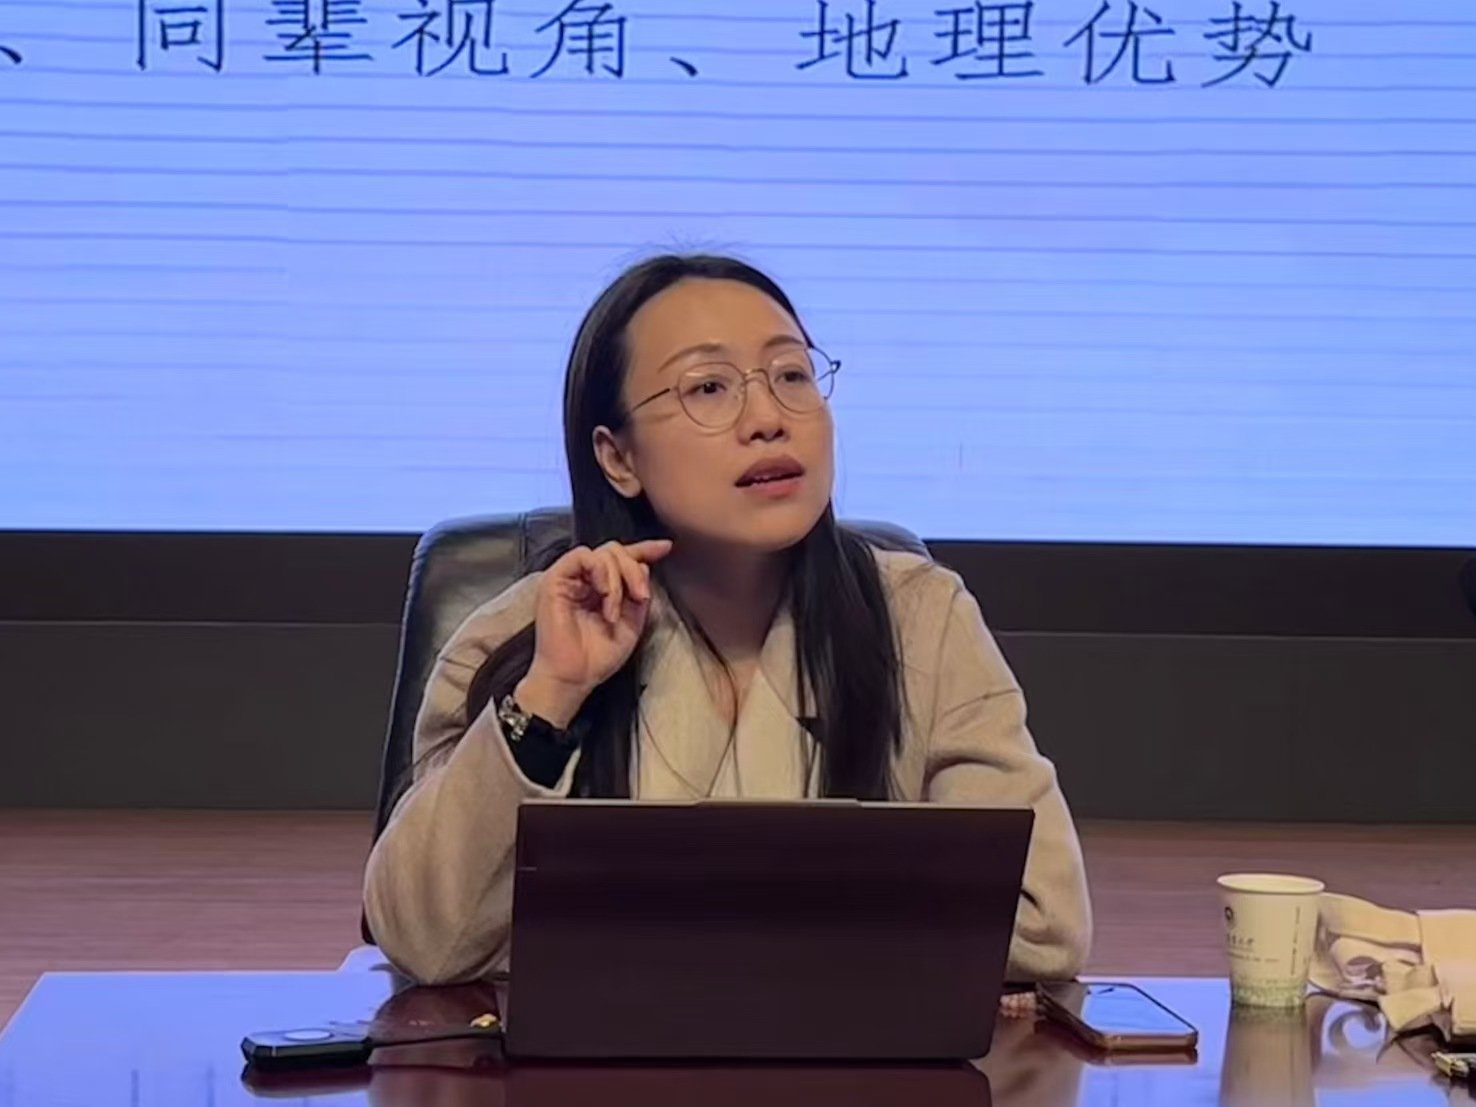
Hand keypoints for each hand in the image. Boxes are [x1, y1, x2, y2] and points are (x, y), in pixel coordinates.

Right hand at [516, 539, 672, 727]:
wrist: (574, 676)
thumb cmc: (598, 656)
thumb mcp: (632, 622)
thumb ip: (639, 593)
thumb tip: (644, 565)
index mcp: (602, 587)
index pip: (623, 558)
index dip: (644, 549)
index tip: (666, 547)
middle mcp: (585, 579)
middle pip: (616, 551)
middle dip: (634, 570)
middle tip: (641, 597)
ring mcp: (569, 577)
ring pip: (603, 553)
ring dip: (618, 580)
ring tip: (614, 611)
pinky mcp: (554, 579)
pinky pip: (583, 556)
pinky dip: (601, 572)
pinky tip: (604, 594)